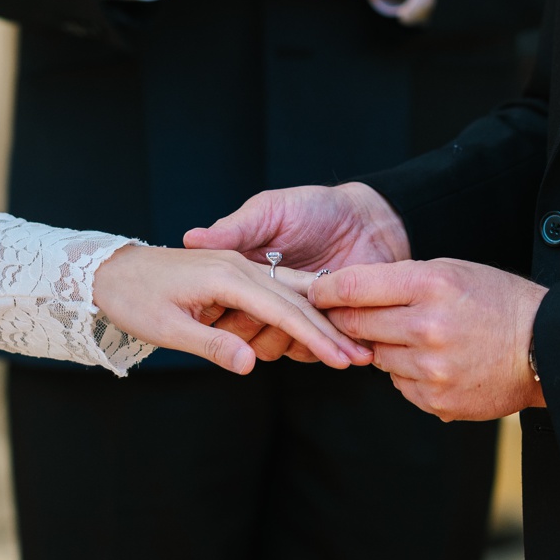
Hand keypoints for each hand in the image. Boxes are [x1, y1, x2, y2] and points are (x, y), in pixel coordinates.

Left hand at [90, 245, 368, 371]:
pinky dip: (304, 310)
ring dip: (324, 321)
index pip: (282, 310)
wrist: (112, 270)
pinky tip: (323, 330)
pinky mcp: (237, 273)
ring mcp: (241, 267)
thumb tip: (251, 364)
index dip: (314, 337)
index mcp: (226, 277)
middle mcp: (240, 267)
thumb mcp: (166, 328)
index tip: (341, 359)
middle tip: (362, 359)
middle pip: (298, 300)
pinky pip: (279, 292)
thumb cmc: (134, 298)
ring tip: (352, 348)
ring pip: (294, 293)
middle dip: (331, 330)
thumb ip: (211, 343)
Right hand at [184, 182, 407, 360]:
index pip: (232, 306)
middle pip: (252, 333)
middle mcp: (265, 300)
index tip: (246, 316)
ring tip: (329, 337)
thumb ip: (235, 228)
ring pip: (275, 347)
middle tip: (304, 328)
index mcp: (246, 275)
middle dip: (272, 332)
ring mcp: (291, 318)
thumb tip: (192, 238)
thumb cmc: (314, 207)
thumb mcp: (270, 210)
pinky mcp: (317, 331)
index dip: (232, 316)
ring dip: (298, 343)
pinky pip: (305, 352)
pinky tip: (339, 342)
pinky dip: (318, 349)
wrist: (367, 218)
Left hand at [310, 257, 548, 418]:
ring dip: (384, 350)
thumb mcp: (453, 273)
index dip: (327, 290)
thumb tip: (345, 294)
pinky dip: (408, 375)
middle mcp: (427, 327)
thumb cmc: (497, 302)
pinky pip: (400, 386)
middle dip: (347, 321)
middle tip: (346, 317)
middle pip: (356, 326)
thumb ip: (401, 282)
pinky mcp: (435, 400)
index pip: (356, 286)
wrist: (544, 347)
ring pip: (377, 359)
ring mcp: (431, 368)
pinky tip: (436, 364)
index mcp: (431, 285)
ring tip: (417, 339)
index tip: (314, 291)